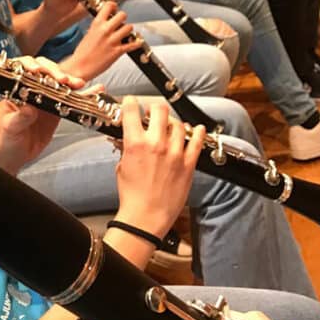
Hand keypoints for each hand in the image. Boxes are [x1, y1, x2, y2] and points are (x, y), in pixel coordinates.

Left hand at [0, 57, 85, 173]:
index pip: (23, 70)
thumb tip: (30, 108)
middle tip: (63, 80)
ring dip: (71, 81)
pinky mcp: (57, 107)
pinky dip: (83, 95)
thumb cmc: (7, 138)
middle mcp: (31, 89)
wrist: (16, 154)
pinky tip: (95, 90)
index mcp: (16, 89)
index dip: (31, 66)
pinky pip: (71, 98)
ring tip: (80, 84)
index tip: (38, 71)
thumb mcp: (10, 128)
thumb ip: (20, 117)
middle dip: (55, 72)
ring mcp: (46, 97)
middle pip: (45, 71)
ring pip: (60, 83)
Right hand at [65, 1, 145, 79]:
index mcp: (97, 24)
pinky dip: (137, 43)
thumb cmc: (82, 53)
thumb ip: (99, 26)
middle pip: (122, 15)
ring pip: (129, 27)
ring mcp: (112, 41)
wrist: (80, 67)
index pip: (109, 6)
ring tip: (125, 34)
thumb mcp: (89, 34)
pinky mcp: (118, 51)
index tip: (115, 9)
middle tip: (120, 23)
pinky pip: (133, 44)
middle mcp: (105, 30)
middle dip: (123, 18)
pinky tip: (137, 42)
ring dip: (128, 31)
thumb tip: (107, 21)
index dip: (114, 6)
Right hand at [111, 98, 203, 237]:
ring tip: (170, 126)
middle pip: (160, 111)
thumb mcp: (122, 166)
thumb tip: (129, 137)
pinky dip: (197, 132)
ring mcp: (175, 153)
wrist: (146, 216)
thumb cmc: (132, 195)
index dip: (131, 103)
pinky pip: (197, 141)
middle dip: (155, 108)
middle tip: (153, 112)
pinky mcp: (188, 164)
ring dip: (173, 122)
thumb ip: (127, 148)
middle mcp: (156, 144)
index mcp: (135, 143)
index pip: (132, 111)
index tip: (131, 102)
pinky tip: (196, 128)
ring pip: (178, 124)